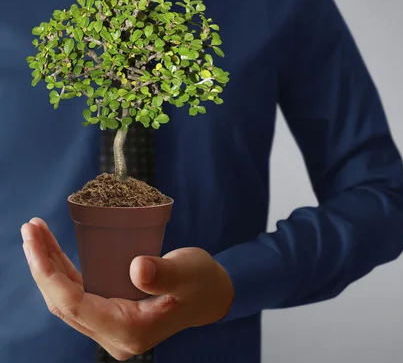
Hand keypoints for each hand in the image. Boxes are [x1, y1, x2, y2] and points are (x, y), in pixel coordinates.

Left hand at [21, 218, 233, 360]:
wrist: (211, 296)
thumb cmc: (203, 283)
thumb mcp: (188, 273)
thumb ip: (164, 274)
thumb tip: (137, 268)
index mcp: (129, 330)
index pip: (77, 305)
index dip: (51, 275)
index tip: (36, 243)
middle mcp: (113, 335)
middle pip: (64, 303)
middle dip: (42, 267)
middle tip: (30, 229)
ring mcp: (110, 327)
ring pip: (66, 299)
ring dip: (49, 267)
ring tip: (35, 233)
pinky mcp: (110, 314)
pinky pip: (78, 294)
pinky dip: (63, 272)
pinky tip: (53, 250)